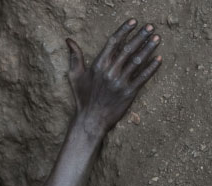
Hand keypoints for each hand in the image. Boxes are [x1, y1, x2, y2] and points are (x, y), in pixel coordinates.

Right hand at [67, 19, 161, 133]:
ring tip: (157, 38)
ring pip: (138, 60)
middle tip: (150, 27)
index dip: (124, 30)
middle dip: (140, 36)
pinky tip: (159, 59)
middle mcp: (110, 72)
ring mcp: (120, 82)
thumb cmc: (83, 98)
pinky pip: (143, 77)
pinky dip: (152, 67)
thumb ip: (75, 57)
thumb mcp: (75, 76)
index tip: (133, 22)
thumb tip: (69, 40)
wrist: (91, 120)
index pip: (113, 42)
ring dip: (149, 48)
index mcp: (98, 66)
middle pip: (128, 49)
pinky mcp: (129, 93)